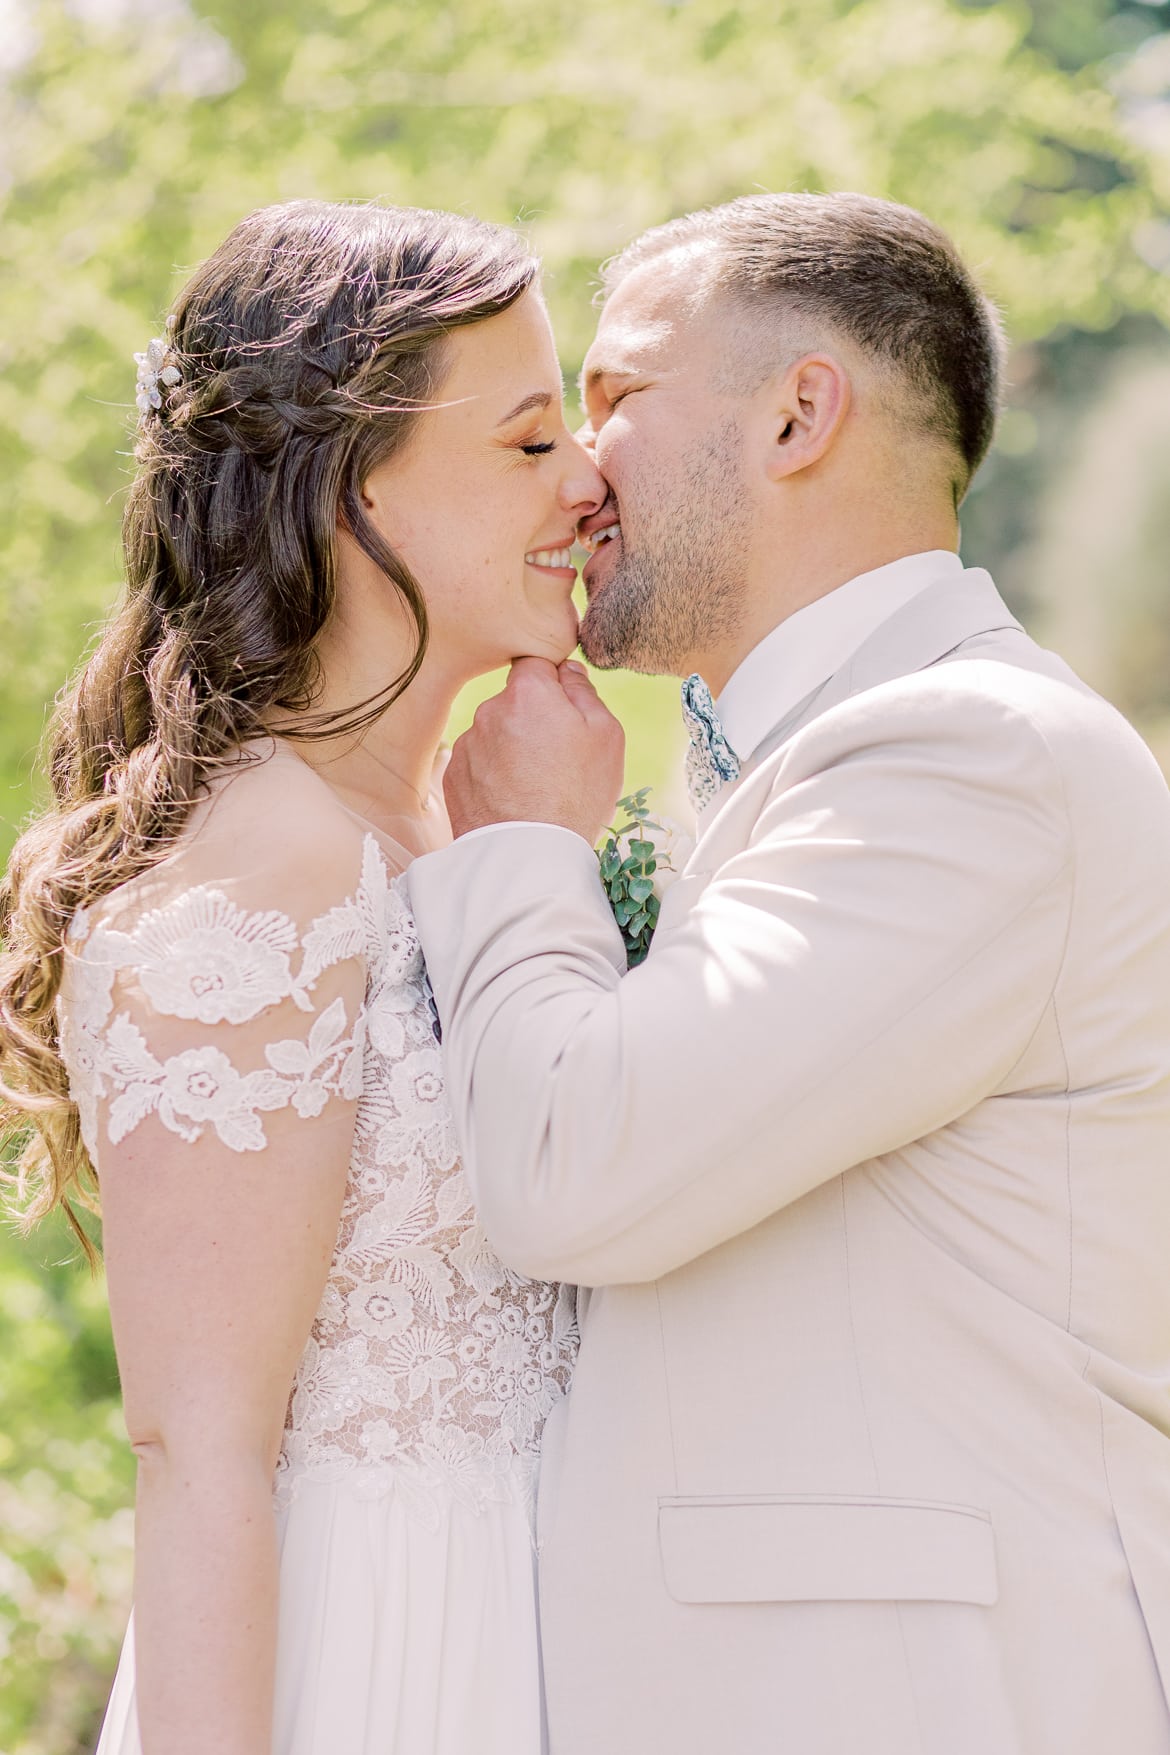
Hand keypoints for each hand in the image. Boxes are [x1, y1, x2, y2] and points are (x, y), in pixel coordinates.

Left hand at [443, 658, 625, 843]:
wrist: (530, 855)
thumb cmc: (576, 794)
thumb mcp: (606, 735)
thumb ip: (585, 691)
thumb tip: (567, 670)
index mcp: (527, 692)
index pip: (536, 662)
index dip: (554, 682)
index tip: (566, 708)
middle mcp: (489, 710)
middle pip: (516, 700)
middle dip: (534, 718)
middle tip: (558, 758)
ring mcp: (468, 744)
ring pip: (497, 733)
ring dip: (513, 748)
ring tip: (536, 785)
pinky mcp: (454, 776)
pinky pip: (480, 763)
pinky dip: (495, 774)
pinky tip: (515, 799)